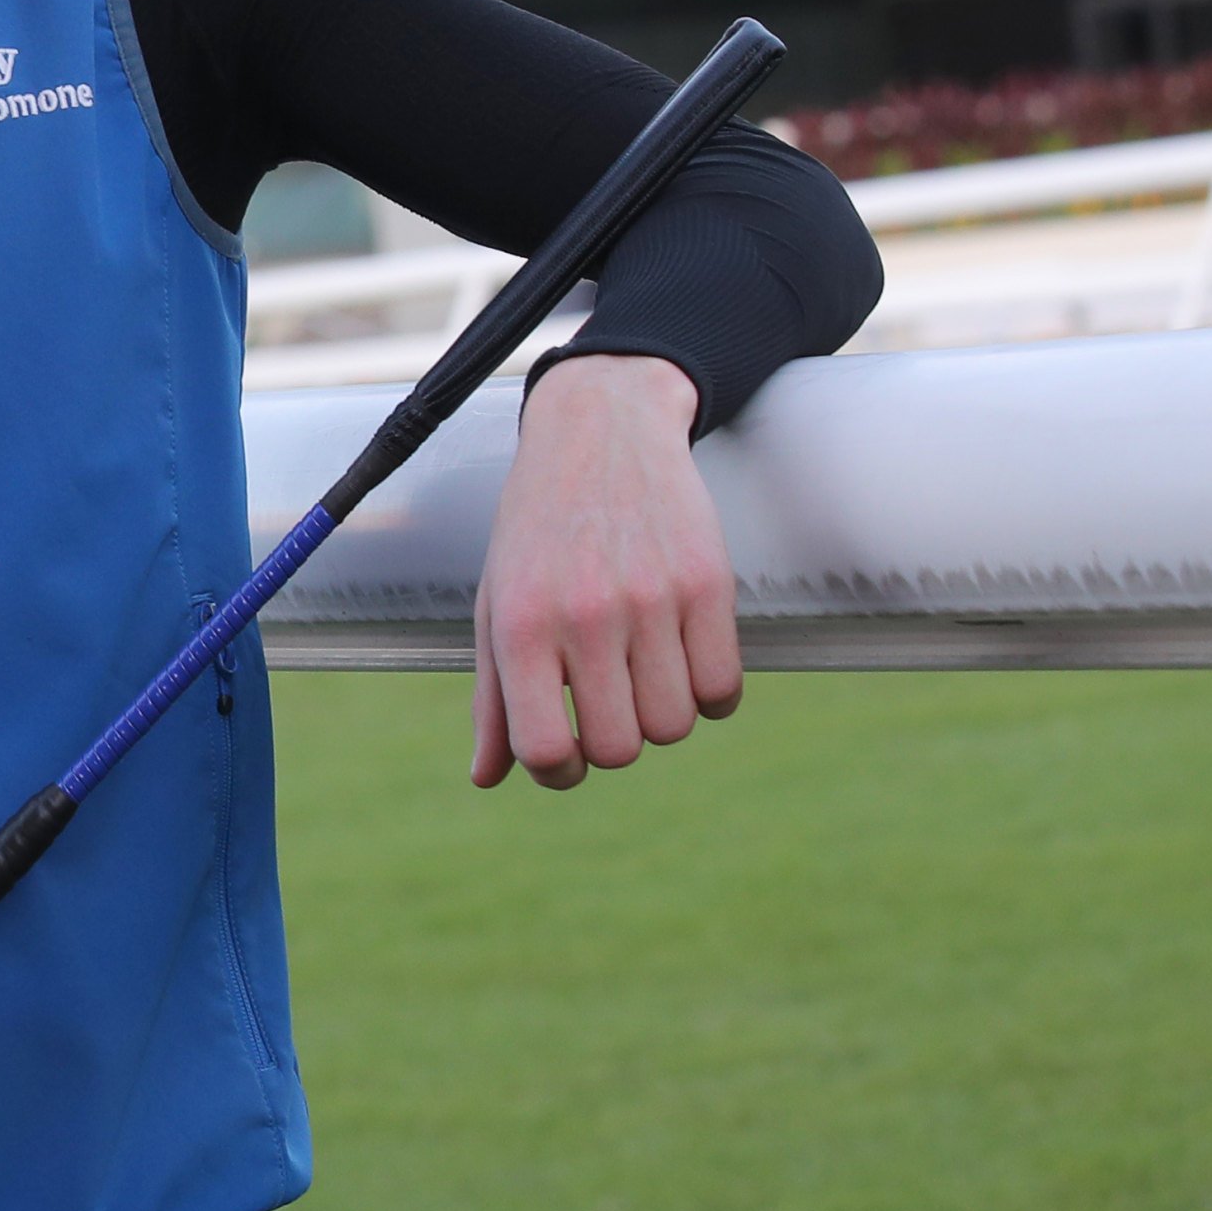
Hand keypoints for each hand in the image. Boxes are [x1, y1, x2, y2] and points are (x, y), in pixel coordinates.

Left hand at [469, 354, 740, 790]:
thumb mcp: (497, 604)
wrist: (598, 432)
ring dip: (662, 715)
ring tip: (643, 672)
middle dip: (614, 742)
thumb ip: (493, 698)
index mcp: (521, 625)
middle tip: (608, 701)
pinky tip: (686, 661)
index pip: (547, 750)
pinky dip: (709, 695)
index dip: (559, 771)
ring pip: (674, 726)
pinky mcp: (707, 583)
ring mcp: (650, 599)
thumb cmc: (537, 532)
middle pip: (620, 749)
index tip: (567, 752)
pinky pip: (724, 690)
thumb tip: (487, 778)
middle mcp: (583, 615)